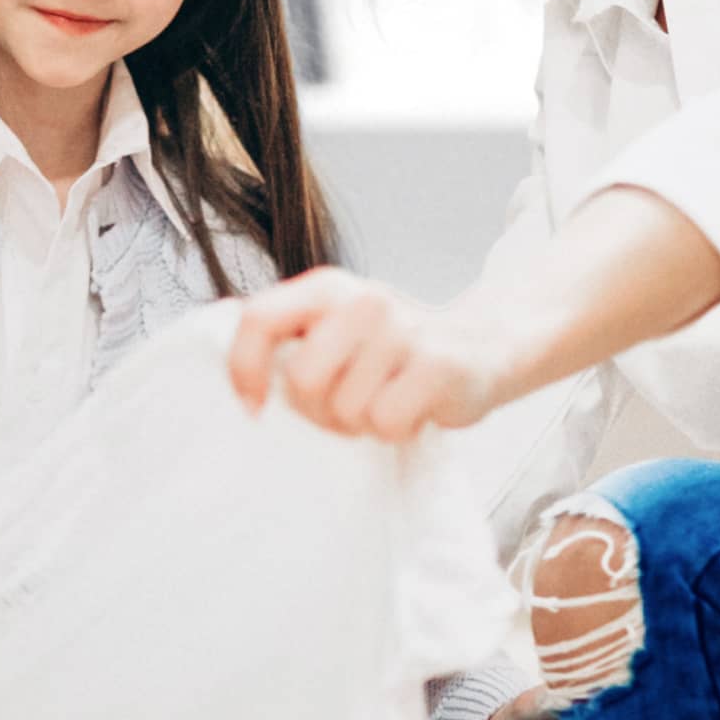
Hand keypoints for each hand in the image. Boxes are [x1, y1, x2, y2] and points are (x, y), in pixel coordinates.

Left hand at [228, 268, 503, 440]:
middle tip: (347, 407)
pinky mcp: (438, 365)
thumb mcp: (337, 328)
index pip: (258, 320)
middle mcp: (363, 301)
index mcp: (327, 288)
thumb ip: (290, 341)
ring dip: (361, 423)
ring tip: (385, 403)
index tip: (255, 408)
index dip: (244, 370)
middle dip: (319, 411)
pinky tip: (413, 411)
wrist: (482, 346)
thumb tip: (237, 389)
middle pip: (302, 381)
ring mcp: (403, 331)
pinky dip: (396, 431)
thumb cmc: (392, 351)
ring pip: (346, 409)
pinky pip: (386, 422)